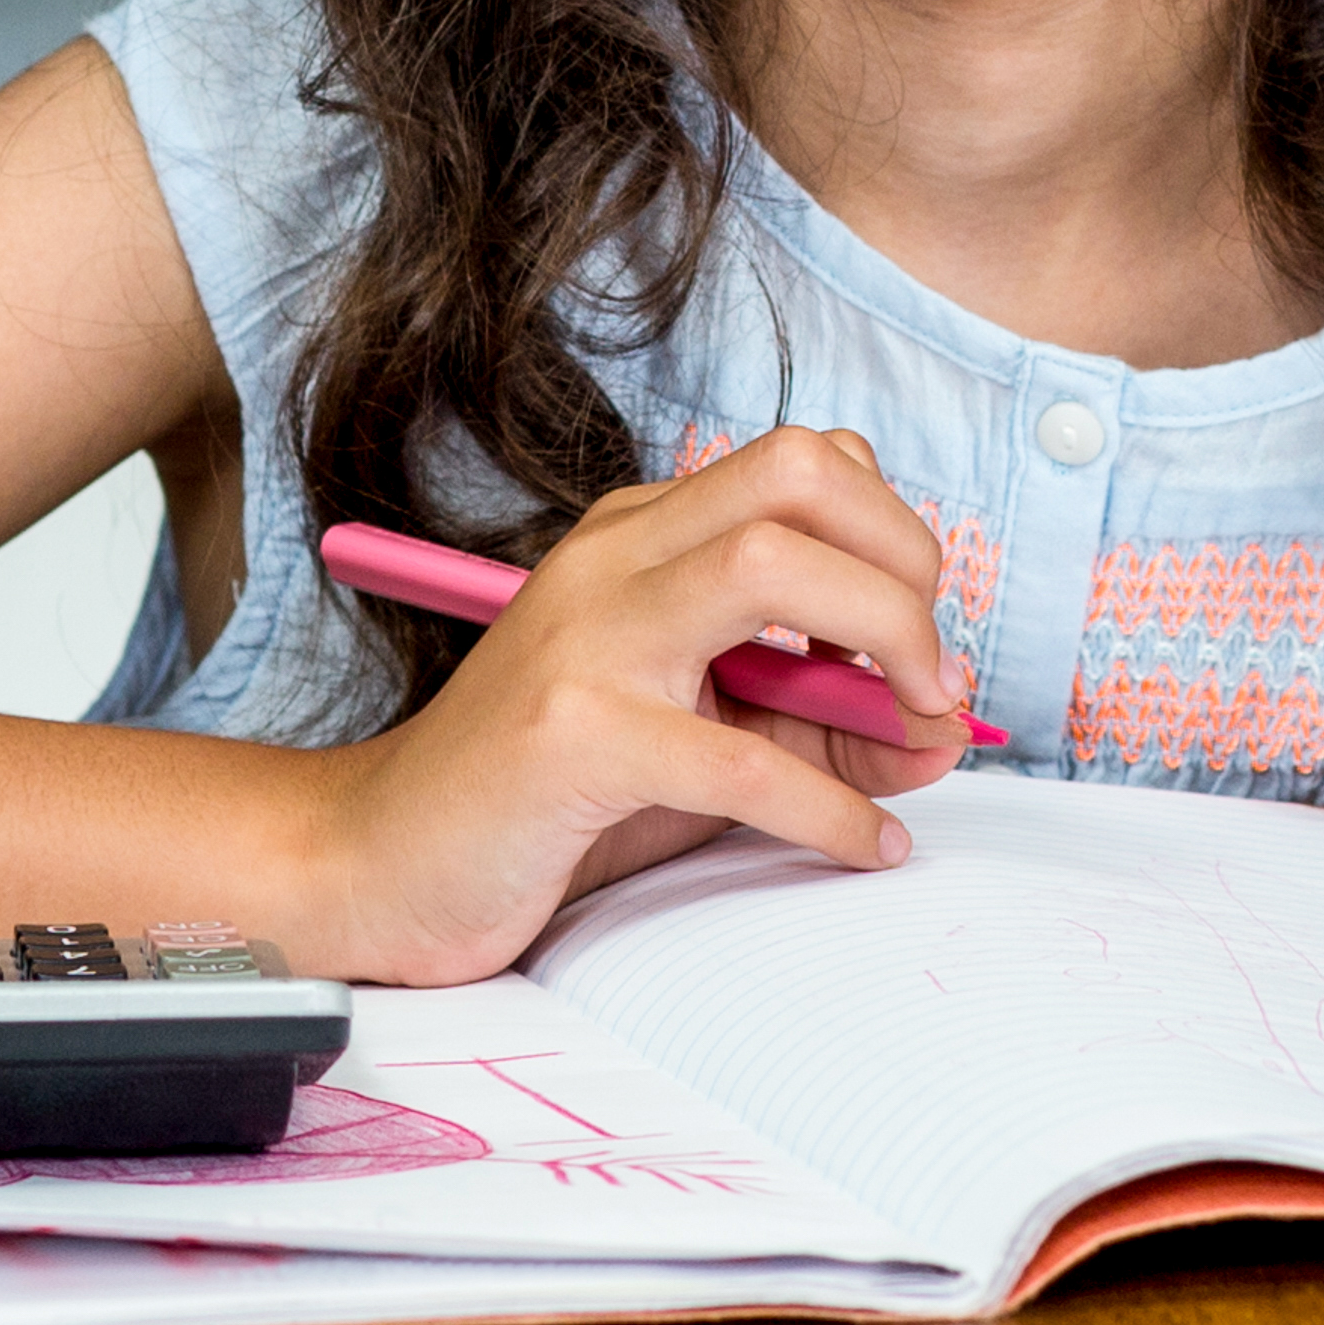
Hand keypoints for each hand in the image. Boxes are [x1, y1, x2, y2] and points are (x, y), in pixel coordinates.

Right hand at [299, 428, 975, 979]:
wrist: (376, 861)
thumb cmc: (544, 797)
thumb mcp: (703, 745)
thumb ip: (819, 729)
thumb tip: (947, 729)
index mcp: (640, 539)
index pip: (806, 464)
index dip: (894, 536)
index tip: (923, 640)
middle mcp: (613, 562)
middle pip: (797, 476)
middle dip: (904, 561)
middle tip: (930, 674)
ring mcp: (586, 640)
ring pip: (768, 564)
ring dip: (883, 636)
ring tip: (914, 726)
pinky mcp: (572, 737)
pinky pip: (736, 756)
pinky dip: (828, 807)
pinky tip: (863, 846)